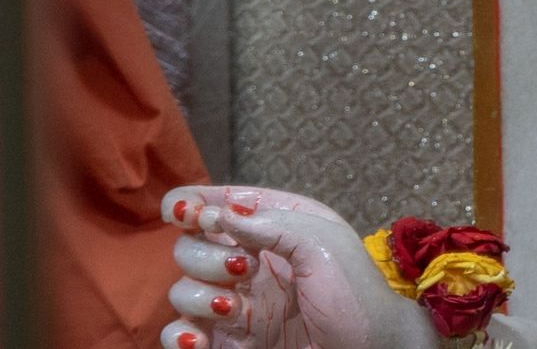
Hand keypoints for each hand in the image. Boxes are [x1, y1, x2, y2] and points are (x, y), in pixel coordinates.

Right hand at [158, 185, 436, 348]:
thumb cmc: (356, 294)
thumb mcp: (323, 243)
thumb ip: (270, 223)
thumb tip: (218, 214)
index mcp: (278, 225)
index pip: (224, 204)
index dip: (194, 203)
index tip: (180, 211)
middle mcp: (251, 260)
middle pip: (192, 246)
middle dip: (204, 254)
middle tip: (242, 270)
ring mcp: (237, 303)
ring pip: (183, 289)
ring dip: (198, 295)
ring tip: (233, 309)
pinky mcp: (230, 341)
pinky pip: (182, 334)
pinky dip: (180, 335)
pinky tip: (199, 337)